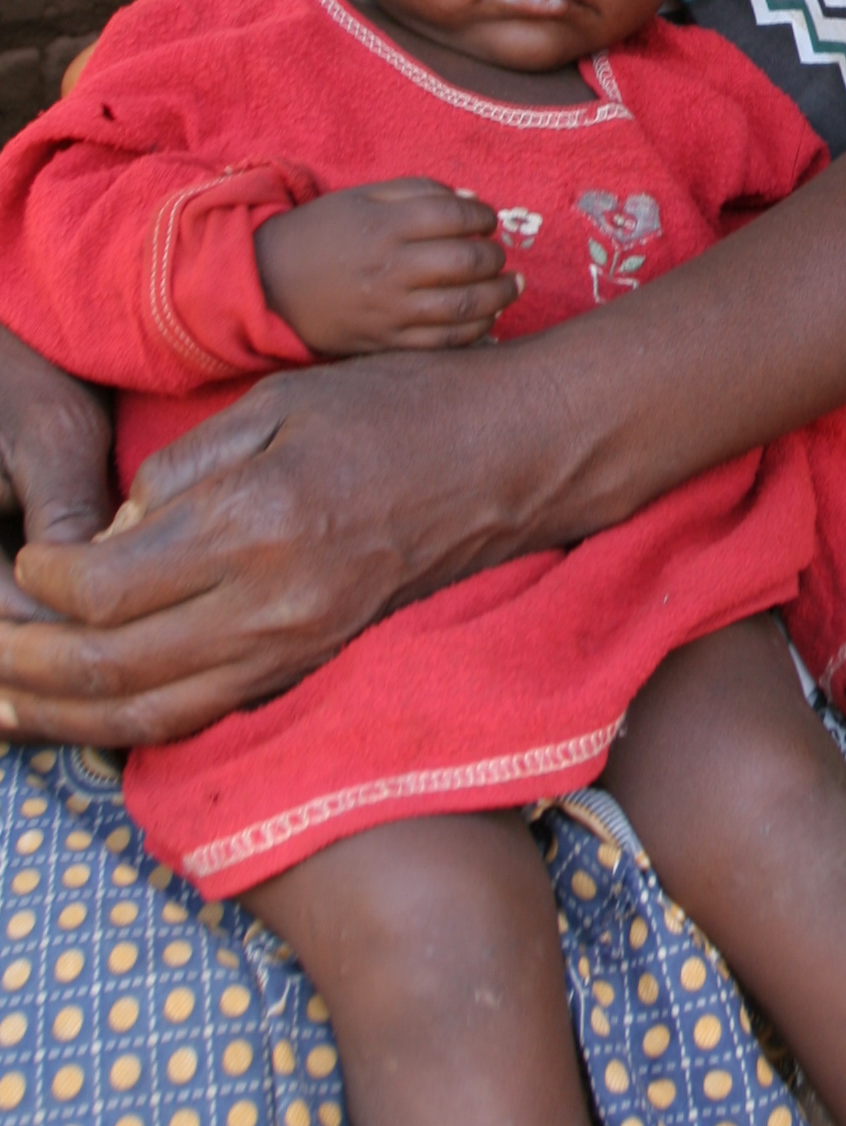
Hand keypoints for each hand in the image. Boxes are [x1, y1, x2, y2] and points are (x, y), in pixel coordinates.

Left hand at [0, 344, 541, 744]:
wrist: (515, 457)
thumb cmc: (401, 409)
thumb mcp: (280, 402)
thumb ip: (187, 468)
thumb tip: (118, 533)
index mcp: (256, 522)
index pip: (107, 586)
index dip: (44, 582)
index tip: (23, 561)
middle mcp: (273, 603)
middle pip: (115, 668)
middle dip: (31, 667)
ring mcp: (299, 644)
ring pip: (154, 712)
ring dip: (68, 715)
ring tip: (12, 704)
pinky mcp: (315, 660)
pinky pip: (207, 712)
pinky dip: (136, 723)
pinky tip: (96, 713)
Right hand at [254, 179, 519, 356]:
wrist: (268, 283)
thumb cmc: (323, 233)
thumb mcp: (363, 197)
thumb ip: (419, 191)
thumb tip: (473, 201)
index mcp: (385, 224)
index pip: (455, 215)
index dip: (483, 215)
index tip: (487, 219)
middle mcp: (391, 268)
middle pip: (467, 262)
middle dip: (495, 257)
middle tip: (498, 254)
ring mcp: (390, 309)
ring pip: (464, 307)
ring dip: (500, 296)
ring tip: (512, 286)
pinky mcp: (386, 341)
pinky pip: (444, 342)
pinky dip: (477, 331)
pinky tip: (489, 317)